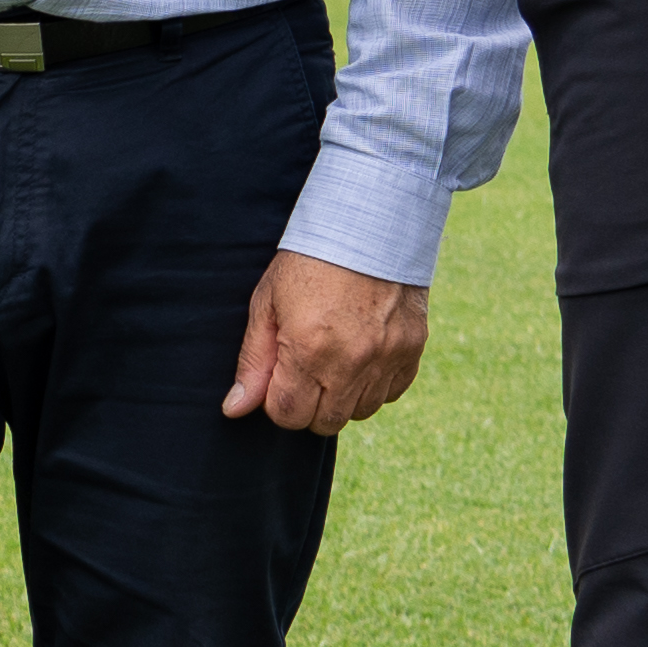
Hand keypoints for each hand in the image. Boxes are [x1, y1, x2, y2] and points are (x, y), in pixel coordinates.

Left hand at [222, 253, 427, 428]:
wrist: (369, 223)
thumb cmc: (309, 260)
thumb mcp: (267, 303)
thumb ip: (253, 361)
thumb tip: (234, 409)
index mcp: (310, 350)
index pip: (288, 415)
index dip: (276, 401)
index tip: (278, 375)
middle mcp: (352, 362)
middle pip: (324, 423)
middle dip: (307, 405)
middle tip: (303, 367)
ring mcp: (388, 358)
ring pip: (359, 412)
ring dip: (341, 397)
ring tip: (332, 357)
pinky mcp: (413, 350)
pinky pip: (390, 393)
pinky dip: (373, 384)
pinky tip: (361, 354)